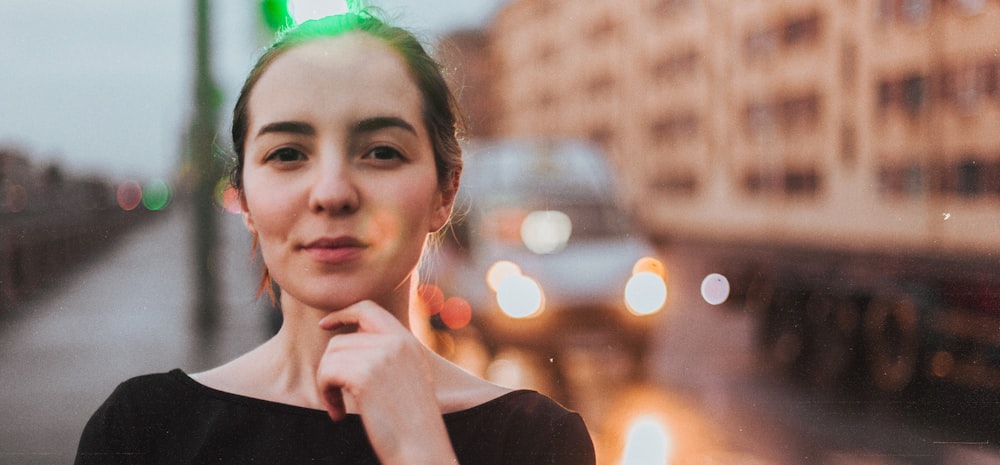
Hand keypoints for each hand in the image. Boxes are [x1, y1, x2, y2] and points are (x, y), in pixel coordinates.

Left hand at [316, 301, 455, 463]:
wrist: (421, 447)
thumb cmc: (410, 422)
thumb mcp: (406, 376)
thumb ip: (387, 354)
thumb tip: (348, 340)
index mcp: (407, 341)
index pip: (368, 309)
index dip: (343, 313)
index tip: (325, 324)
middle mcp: (396, 342)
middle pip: (341, 340)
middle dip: (330, 366)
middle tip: (333, 393)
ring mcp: (381, 356)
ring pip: (331, 356)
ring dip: (326, 384)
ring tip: (338, 407)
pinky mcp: (364, 375)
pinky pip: (327, 373)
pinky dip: (326, 395)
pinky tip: (338, 415)